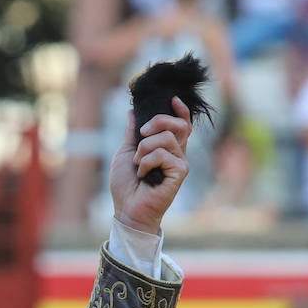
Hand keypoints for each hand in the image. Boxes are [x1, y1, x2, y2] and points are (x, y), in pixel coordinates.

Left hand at [109, 96, 192, 234]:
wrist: (126, 208)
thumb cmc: (126, 185)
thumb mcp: (126, 152)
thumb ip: (132, 133)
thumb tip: (132, 112)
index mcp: (166, 147)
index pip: (181, 124)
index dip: (180, 111)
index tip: (172, 99)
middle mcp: (176, 153)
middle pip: (178, 124)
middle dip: (158, 121)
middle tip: (142, 133)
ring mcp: (180, 162)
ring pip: (166, 138)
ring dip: (144, 148)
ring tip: (138, 164)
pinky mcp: (180, 172)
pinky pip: (163, 154)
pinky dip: (146, 162)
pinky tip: (143, 175)